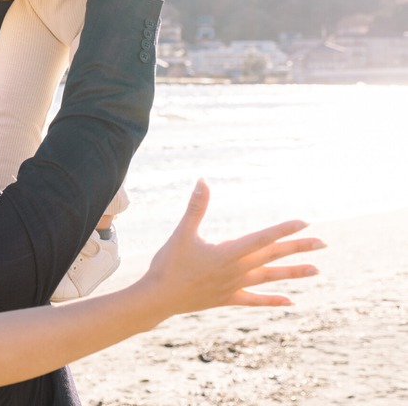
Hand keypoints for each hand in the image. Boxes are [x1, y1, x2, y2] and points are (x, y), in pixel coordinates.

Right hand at [141, 179, 323, 314]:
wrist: (160, 297)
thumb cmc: (169, 263)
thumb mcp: (182, 232)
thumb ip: (196, 207)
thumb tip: (203, 181)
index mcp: (228, 252)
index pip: (262, 238)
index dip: (283, 230)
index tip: (305, 223)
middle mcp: (237, 270)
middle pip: (273, 256)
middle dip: (298, 248)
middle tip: (323, 243)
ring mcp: (234, 286)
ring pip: (270, 278)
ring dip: (293, 273)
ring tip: (317, 270)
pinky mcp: (227, 298)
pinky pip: (255, 300)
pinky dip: (272, 300)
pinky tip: (291, 301)